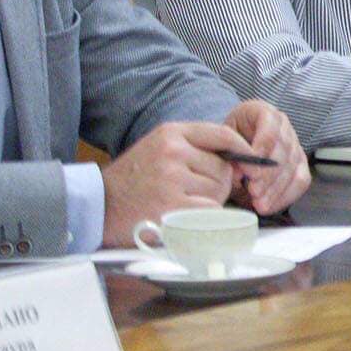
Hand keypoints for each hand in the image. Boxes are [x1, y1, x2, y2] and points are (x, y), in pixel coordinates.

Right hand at [100, 121, 248, 246]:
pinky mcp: (171, 207)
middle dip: (219, 183)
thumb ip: (195, 147)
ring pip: (218, 190)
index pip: (223, 134)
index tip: (252, 162)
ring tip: (183, 203)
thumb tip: (240, 159)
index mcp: (171, 133)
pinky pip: (210, 210)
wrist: (98, 204)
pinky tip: (185, 216)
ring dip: (210, 201)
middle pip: (224, 168)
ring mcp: (171, 180)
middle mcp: (172, 152)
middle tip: (195, 192)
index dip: (243, 149)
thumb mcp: (159, 148)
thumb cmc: (134, 179)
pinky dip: (205, 217)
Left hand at [224, 100, 310, 215]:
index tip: (249, 170)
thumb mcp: (222, 142)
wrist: (233, 146)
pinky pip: (301, 180)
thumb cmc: (225, 142)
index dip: (262, 149)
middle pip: (283, 150)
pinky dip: (286, 196)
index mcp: (262, 112)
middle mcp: (283, 126)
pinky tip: (270, 206)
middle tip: (253, 192)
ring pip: (292, 168)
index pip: (270, 127)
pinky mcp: (300, 163)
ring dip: (275, 189)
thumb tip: (238, 174)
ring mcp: (295, 144)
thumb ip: (229, 155)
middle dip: (268, 174)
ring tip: (259, 204)